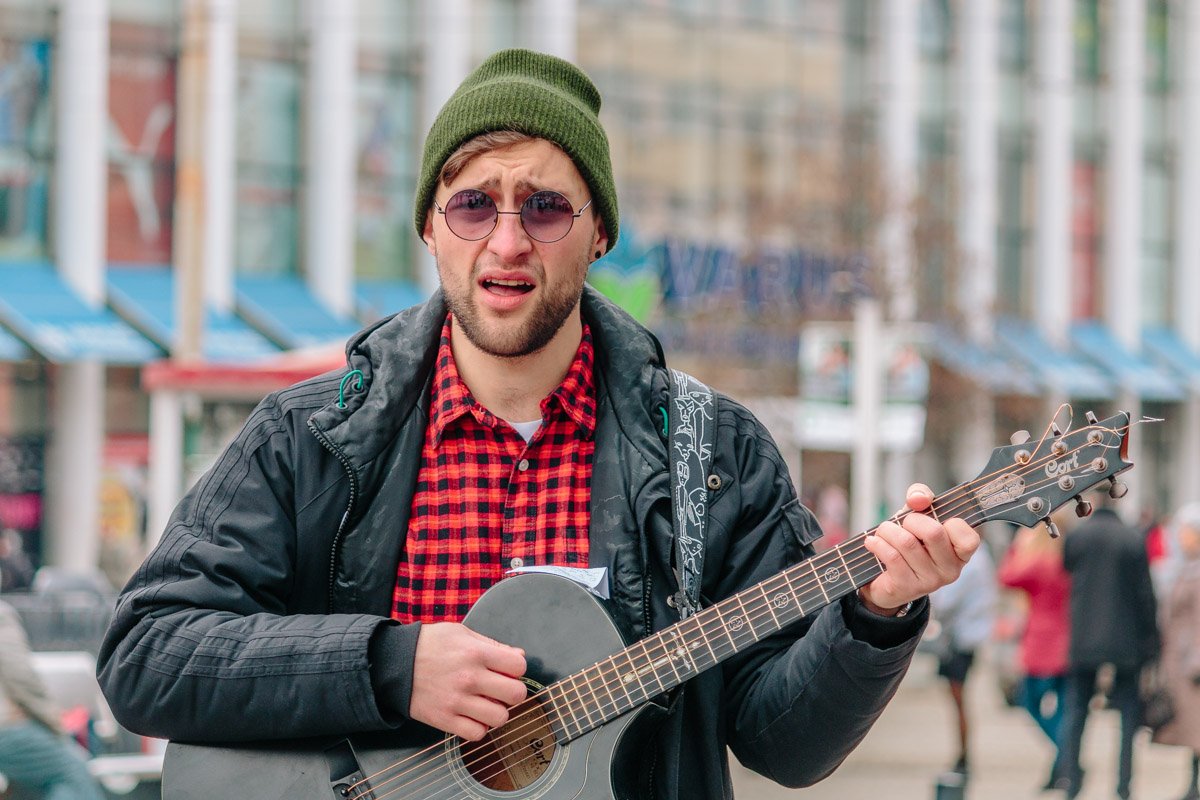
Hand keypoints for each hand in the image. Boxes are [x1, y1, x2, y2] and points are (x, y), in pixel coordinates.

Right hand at [410, 622, 527, 740]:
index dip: (516, 669)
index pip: (519, 667)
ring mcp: (457, 701)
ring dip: (497, 712)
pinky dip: (478, 727)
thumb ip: (492, 644)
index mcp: (476, 653)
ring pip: (500, 718)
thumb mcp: (460, 633)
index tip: (507, 670)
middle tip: (501, 689)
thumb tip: (519, 656)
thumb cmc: (428, 645)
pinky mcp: (445, 720)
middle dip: (512, 692)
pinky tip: (472, 715)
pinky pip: (477, 734)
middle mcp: (470, 678)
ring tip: (486, 703)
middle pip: (516, 694)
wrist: (393, 664)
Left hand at [858, 483, 980, 614]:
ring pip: (907, 543)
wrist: (885, 580)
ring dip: (888, 530)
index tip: (930, 517)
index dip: (947, 520)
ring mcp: (930, 582)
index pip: (969, 537)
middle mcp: (951, 570)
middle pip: (933, 532)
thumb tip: (918, 499)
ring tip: (883, 532)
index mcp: (961, 553)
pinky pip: (892, 556)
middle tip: (902, 523)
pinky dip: (878, 543)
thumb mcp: (918, 516)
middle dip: (910, 520)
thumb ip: (921, 497)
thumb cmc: (909, 542)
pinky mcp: (907, 588)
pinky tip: (872, 542)